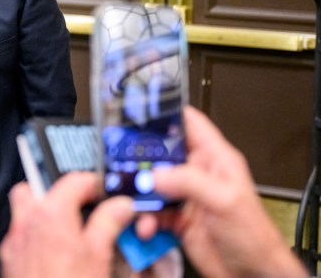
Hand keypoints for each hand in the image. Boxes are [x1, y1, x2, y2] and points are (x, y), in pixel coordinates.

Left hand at [0, 173, 134, 276]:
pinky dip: (37, 237)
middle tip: (80, 204)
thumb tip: (120, 206)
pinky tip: (55, 253)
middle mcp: (27, 222)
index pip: (73, 180)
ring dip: (44, 213)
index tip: (106, 194)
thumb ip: (109, 222)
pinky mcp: (10, 260)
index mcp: (50, 214)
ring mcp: (15, 242)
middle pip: (36, 188)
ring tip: (69, 228)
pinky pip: (21, 236)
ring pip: (24, 211)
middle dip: (57, 192)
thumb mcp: (99, 254)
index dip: (93, 184)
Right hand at [141, 106, 306, 276]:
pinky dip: (144, 218)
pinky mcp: (177, 218)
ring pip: (153, 184)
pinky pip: (151, 211)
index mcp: (215, 159)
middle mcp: (198, 173)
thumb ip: (189, 181)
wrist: (250, 275)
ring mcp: (186, 196)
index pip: (190, 124)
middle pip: (163, 154)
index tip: (140, 113)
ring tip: (132, 200)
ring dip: (140, 193)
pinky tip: (144, 225)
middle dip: (142, 158)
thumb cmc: (253, 236)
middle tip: (122, 161)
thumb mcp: (224, 200)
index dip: (168, 114)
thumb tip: (155, 174)